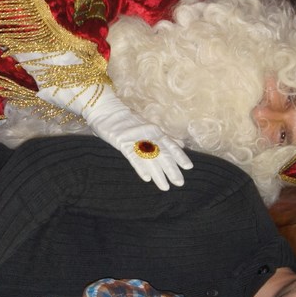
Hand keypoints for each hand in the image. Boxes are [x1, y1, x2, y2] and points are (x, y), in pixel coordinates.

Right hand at [34, 77, 192, 190]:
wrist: (106, 109)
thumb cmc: (127, 121)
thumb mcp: (149, 128)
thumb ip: (165, 138)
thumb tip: (182, 145)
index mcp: (155, 131)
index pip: (171, 145)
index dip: (180, 156)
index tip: (189, 168)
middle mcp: (148, 134)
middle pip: (162, 154)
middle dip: (172, 169)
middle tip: (179, 183)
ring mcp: (135, 138)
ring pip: (150, 158)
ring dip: (158, 173)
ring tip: (165, 187)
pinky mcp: (122, 142)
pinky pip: (133, 156)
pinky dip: (140, 167)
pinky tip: (146, 178)